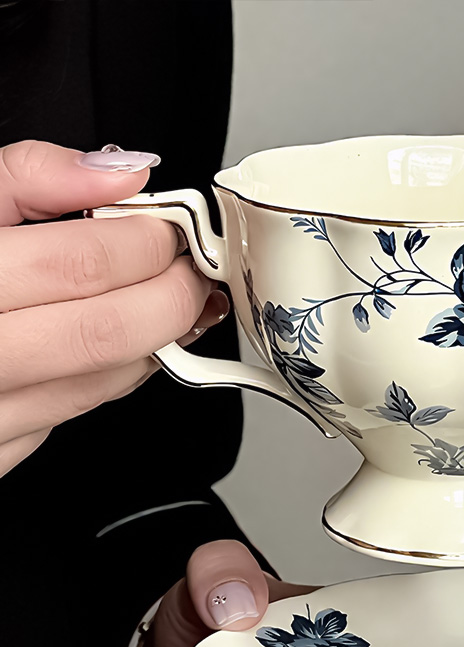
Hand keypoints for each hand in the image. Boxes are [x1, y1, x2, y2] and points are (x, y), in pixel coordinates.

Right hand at [0, 141, 228, 476]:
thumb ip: (26, 177)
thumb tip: (121, 170)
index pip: (76, 265)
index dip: (143, 241)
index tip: (168, 225)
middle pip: (104, 331)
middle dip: (171, 294)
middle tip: (190, 267)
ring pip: (103, 382)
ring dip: (160, 337)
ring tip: (174, 297)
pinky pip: (79, 411)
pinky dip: (121, 371)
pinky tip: (131, 340)